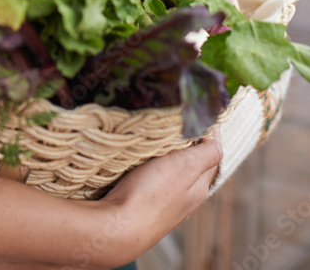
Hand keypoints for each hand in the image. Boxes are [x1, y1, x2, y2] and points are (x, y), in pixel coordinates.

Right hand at [93, 130, 221, 264]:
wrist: (119, 227)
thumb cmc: (151, 194)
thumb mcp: (184, 166)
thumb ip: (206, 153)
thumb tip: (219, 134)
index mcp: (199, 188)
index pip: (211, 154)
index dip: (206, 133)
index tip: (195, 112)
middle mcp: (187, 198)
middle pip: (193, 163)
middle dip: (189, 143)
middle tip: (176, 121)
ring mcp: (167, 204)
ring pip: (174, 172)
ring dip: (170, 155)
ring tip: (159, 138)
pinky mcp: (147, 205)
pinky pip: (157, 180)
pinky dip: (155, 167)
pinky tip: (145, 162)